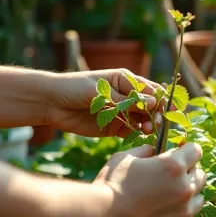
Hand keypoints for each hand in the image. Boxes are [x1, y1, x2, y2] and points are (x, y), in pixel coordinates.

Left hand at [47, 69, 162, 136]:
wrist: (51, 103)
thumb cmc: (74, 88)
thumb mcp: (100, 91)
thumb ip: (126, 99)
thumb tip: (152, 103)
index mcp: (126, 80)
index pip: (151, 90)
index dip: (161, 100)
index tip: (165, 110)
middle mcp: (127, 96)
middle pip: (150, 106)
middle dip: (156, 114)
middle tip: (157, 124)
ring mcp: (121, 112)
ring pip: (142, 119)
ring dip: (148, 125)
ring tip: (147, 130)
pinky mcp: (114, 126)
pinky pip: (131, 131)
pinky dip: (137, 134)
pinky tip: (140, 136)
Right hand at [95, 143, 205, 216]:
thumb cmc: (110, 187)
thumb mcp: (124, 158)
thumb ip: (144, 151)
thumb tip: (152, 150)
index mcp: (174, 166)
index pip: (196, 151)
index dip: (187, 151)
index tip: (181, 154)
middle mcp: (185, 188)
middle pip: (201, 175)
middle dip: (190, 173)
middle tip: (172, 178)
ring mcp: (184, 212)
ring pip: (199, 199)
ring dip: (188, 196)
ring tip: (169, 199)